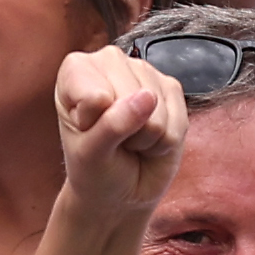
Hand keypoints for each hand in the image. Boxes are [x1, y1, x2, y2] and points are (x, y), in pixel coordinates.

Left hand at [49, 45, 188, 216]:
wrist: (120, 192)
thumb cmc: (94, 168)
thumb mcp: (90, 153)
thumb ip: (112, 125)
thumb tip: (148, 97)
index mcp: (76, 69)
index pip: (94, 95)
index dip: (93, 122)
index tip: (86, 132)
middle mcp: (110, 62)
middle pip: (130, 96)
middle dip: (125, 130)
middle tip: (113, 140)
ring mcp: (144, 72)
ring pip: (156, 109)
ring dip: (146, 137)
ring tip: (130, 140)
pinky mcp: (172, 89)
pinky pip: (178, 120)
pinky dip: (166, 140)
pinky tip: (150, 138)